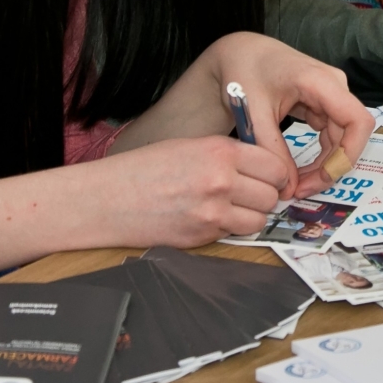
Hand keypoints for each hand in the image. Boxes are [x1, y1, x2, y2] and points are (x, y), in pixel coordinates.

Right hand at [93, 134, 287, 245]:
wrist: (107, 199)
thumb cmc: (144, 169)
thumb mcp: (191, 146)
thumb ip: (229, 155)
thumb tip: (263, 167)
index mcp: (220, 151)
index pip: (276, 166)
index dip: (275, 174)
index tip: (270, 178)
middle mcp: (221, 180)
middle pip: (272, 195)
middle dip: (265, 196)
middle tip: (250, 194)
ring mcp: (213, 212)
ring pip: (259, 219)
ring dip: (251, 215)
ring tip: (230, 207)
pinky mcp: (203, 237)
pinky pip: (235, 235)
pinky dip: (230, 229)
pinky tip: (209, 218)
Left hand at [208, 32, 375, 200]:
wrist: (239, 53)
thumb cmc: (244, 73)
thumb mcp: (254, 115)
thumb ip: (272, 151)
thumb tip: (289, 189)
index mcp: (320, 81)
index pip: (357, 120)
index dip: (350, 154)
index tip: (324, 178)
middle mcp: (334, 86)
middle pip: (350, 134)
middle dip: (330, 167)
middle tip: (301, 191)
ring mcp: (331, 94)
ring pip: (342, 138)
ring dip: (324, 164)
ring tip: (296, 185)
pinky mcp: (323, 103)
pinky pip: (330, 135)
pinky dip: (317, 155)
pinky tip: (298, 171)